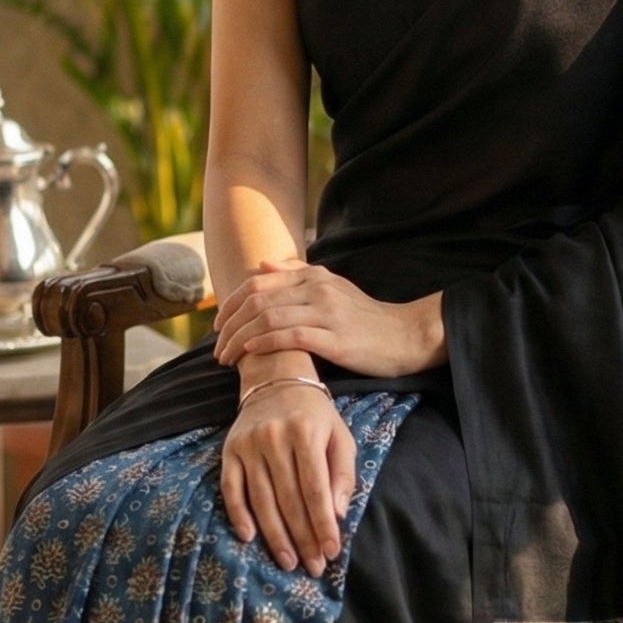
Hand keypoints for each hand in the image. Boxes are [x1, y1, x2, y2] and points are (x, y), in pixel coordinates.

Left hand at [213, 260, 445, 380]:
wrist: (406, 336)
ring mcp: (327, 312)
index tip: (217, 325)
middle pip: (257, 300)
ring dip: (240, 338)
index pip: (258, 282)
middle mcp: (318, 289)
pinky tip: (252, 352)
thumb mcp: (333, 287)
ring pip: (269, 317)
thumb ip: (297, 275)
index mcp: (314, 276)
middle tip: (216, 347)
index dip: (230, 303)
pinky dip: (265, 343)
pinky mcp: (336, 338)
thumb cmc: (366, 318)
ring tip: (226, 357)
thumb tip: (262, 265)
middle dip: (229, 324)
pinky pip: (291, 336)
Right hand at [221, 383, 355, 568]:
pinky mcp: (229, 450)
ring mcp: (249, 445)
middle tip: (312, 566)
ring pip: (261, 500)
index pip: (315, 488)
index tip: (331, 551)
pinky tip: (249, 537)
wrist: (275, 379)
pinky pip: (230, 488)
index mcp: (306, 432)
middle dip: (303, 538)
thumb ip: (343, 473)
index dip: (323, 524)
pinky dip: (238, 514)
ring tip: (288, 562)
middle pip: (289, 499)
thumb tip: (339, 514)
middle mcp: (275, 438)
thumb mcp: (340, 435)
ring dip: (275, 536)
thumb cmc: (315, 414)